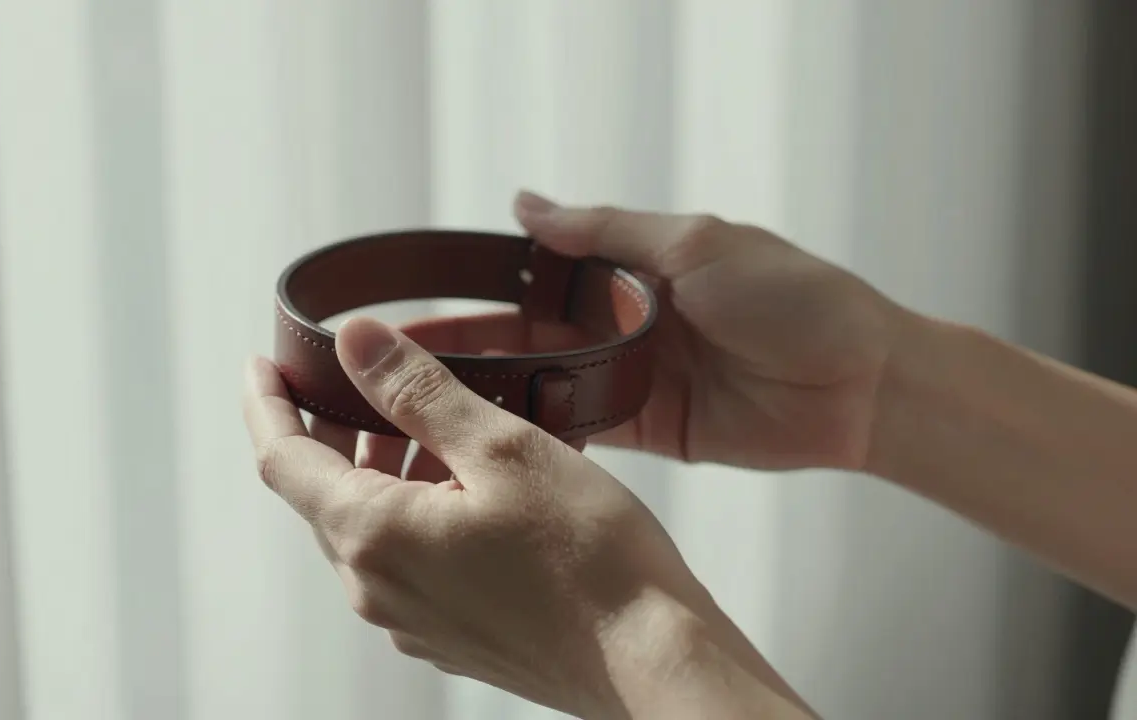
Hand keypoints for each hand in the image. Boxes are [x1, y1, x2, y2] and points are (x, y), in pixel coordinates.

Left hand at [241, 318, 809, 717]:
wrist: (650, 661)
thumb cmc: (589, 557)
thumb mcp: (502, 447)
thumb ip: (417, 391)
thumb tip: (354, 340)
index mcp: (374, 536)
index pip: (282, 459)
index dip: (266, 404)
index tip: (263, 364)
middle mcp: (377, 588)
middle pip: (325, 493)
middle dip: (337, 429)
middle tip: (372, 377)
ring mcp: (413, 620)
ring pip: (370, 526)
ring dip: (387, 468)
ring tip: (441, 421)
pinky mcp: (451, 635)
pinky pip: (409, 559)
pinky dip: (420, 508)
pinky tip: (474, 482)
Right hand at [407, 191, 899, 470]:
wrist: (864, 384)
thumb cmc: (793, 298)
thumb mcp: (697, 244)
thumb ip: (607, 232)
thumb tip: (525, 205)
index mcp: (632, 270)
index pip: (536, 277)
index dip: (479, 291)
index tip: (415, 306)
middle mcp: (623, 323)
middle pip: (527, 337)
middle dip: (465, 349)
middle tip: (393, 367)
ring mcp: (633, 378)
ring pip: (545, 386)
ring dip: (492, 394)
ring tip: (419, 409)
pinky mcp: (650, 429)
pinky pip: (582, 431)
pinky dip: (540, 433)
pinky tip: (487, 442)